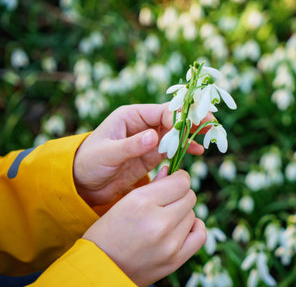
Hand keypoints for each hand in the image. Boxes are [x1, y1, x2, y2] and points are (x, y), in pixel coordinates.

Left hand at [74, 103, 210, 205]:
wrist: (83, 184)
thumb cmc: (89, 163)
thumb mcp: (106, 154)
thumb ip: (130, 145)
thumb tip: (154, 136)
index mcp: (131, 116)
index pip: (161, 111)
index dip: (177, 117)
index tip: (188, 127)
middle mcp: (143, 125)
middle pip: (173, 118)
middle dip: (192, 120)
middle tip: (211, 122)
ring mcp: (149, 140)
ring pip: (177, 133)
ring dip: (193, 133)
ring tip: (210, 135)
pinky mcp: (152, 155)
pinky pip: (173, 149)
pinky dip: (186, 148)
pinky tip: (198, 150)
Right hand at [82, 169, 205, 285]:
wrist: (99, 269)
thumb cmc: (108, 232)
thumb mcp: (124, 202)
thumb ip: (152, 185)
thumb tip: (172, 171)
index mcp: (141, 202)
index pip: (182, 182)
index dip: (179, 178)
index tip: (174, 181)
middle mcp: (159, 222)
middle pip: (189, 197)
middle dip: (180, 195)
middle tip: (166, 202)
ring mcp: (169, 243)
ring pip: (193, 214)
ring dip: (182, 214)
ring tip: (165, 220)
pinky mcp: (175, 260)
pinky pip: (200, 235)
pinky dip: (194, 228)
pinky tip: (182, 229)